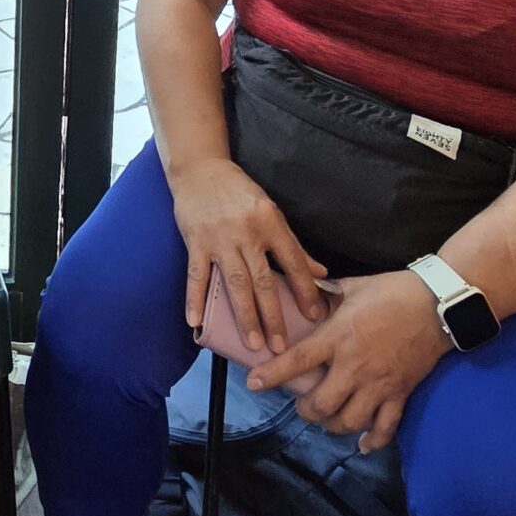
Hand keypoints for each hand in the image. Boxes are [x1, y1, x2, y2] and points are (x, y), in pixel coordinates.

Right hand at [170, 156, 327, 354]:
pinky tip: (196, 323)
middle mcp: (246, 232)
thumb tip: (320, 272)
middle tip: (281, 346)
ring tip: (253, 342)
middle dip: (273, 315)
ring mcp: (219, 239)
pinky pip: (196, 276)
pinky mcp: (195, 242)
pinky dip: (195, 300)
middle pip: (262, 280)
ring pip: (234, 283)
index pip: (292, 262)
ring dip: (244, 315)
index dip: (305, 290)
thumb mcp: (271, 212)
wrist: (201, 169)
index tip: (314, 316)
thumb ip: (293, 245)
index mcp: (270, 222)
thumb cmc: (239, 192)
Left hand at [246, 269, 449, 450]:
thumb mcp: (353, 286)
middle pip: (321, 405)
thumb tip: (303, 287)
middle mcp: (355, 366)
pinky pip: (385, 428)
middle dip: (305, 411)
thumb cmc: (392, 291)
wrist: (438, 305)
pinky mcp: (400, 394)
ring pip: (348, 421)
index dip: (272, 375)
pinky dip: (372, 440)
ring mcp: (379, 384)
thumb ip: (325, 292)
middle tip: (302, 405)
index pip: (298, 361)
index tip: (253, 384)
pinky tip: (362, 444)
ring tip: (328, 417)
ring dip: (333, 425)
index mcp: (339, 337)